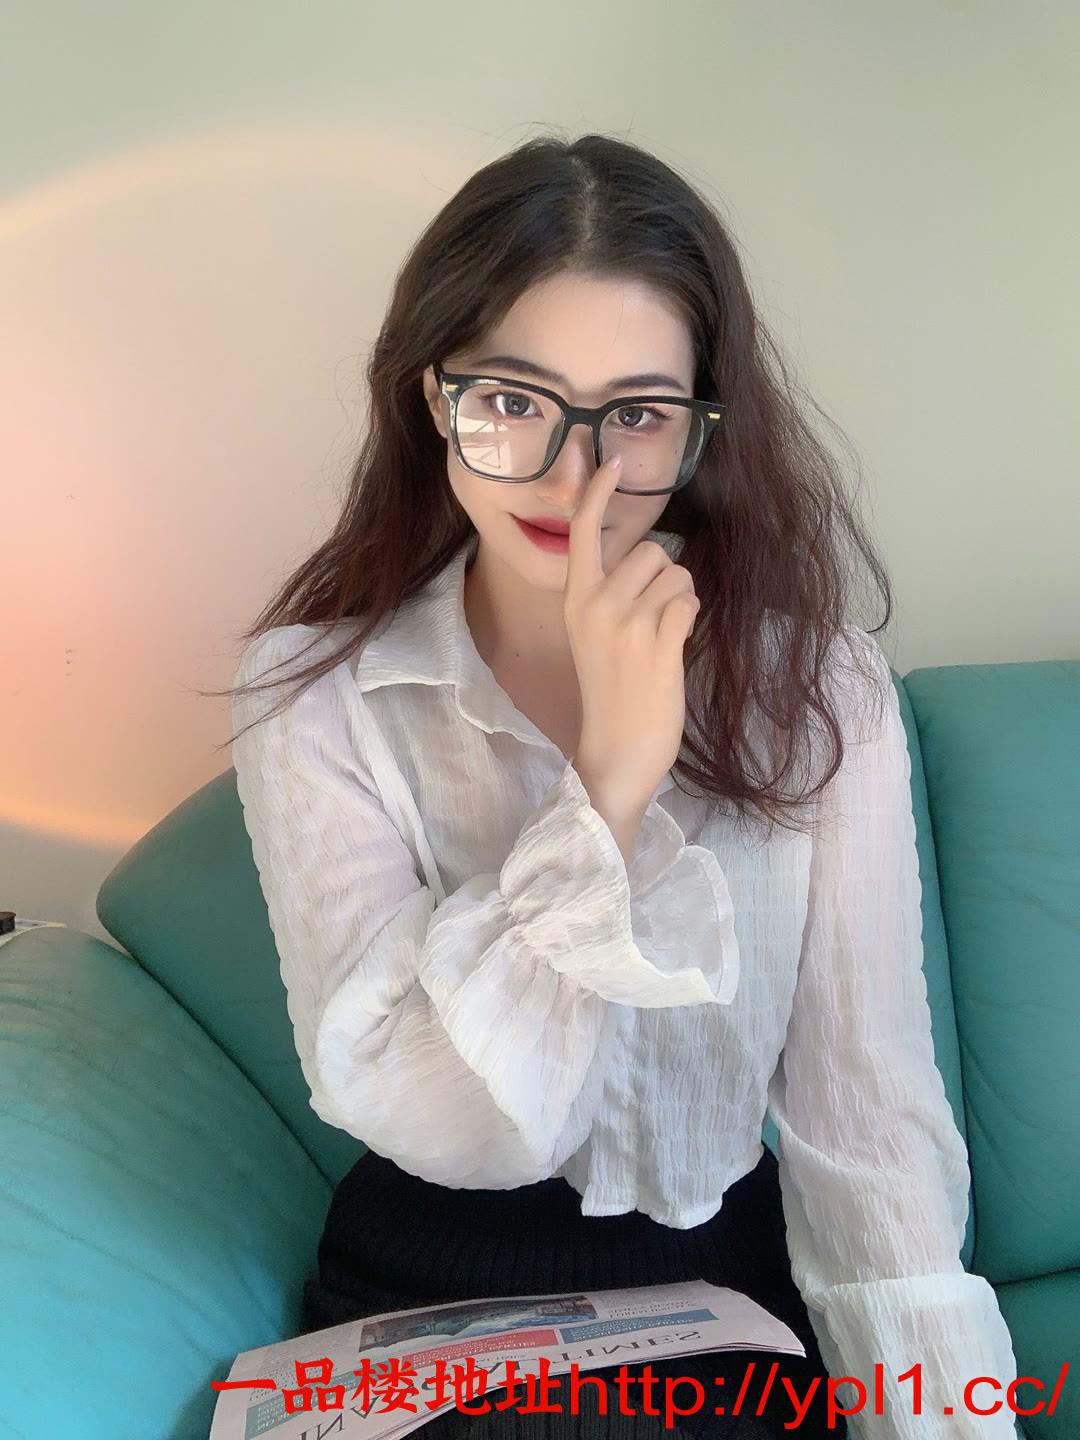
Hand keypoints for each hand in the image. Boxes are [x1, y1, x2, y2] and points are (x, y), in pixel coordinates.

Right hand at [564, 454, 699, 820]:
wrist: (616, 747)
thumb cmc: (611, 690)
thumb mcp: (593, 634)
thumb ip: (611, 594)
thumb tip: (652, 558)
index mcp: (576, 599)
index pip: (585, 532)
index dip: (598, 493)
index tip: (611, 459)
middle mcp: (597, 603)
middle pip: (651, 550)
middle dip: (663, 577)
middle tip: (651, 621)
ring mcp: (628, 622)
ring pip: (677, 575)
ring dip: (680, 600)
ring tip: (661, 638)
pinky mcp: (659, 642)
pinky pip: (689, 601)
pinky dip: (689, 619)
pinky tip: (673, 648)